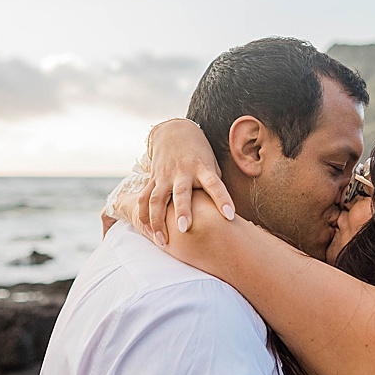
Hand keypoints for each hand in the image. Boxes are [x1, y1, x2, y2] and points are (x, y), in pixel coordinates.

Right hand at [143, 118, 235, 246]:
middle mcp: (182, 172)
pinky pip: (144, 199)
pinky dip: (144, 216)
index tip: (230, 215)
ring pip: (156, 199)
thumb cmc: (200, 155)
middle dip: (182, 211)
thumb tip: (224, 214)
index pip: (215, 185)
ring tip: (162, 242)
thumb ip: (214, 186)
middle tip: (185, 229)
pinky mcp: (152, 179)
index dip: (223, 199)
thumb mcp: (212, 165)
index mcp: (202, 168)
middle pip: (181, 193)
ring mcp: (164, 176)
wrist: (174, 132)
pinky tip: (147, 232)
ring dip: (157, 221)